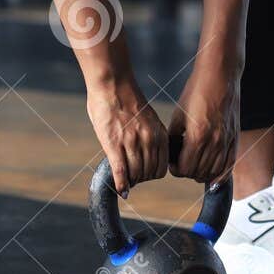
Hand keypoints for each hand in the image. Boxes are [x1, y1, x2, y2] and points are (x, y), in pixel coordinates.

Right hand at [86, 80, 167, 198]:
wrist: (112, 84)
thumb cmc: (127, 99)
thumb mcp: (148, 119)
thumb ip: (151, 136)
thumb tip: (148, 154)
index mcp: (159, 134)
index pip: (161, 167)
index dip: (152, 175)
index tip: (144, 174)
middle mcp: (148, 140)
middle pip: (148, 173)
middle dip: (140, 179)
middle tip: (132, 178)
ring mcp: (132, 143)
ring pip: (135, 174)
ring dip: (130, 180)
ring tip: (124, 179)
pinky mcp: (114, 144)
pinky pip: (121, 171)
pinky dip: (121, 183)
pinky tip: (120, 189)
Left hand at [168, 70, 238, 186]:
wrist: (220, 75)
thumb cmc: (196, 92)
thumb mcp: (178, 115)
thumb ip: (174, 138)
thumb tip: (171, 156)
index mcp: (197, 135)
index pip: (184, 169)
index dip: (175, 168)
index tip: (173, 161)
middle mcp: (214, 141)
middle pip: (198, 173)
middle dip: (187, 170)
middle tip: (182, 161)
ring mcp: (227, 141)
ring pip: (214, 173)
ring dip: (202, 173)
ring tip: (196, 163)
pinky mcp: (235, 138)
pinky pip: (229, 166)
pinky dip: (220, 174)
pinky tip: (213, 173)